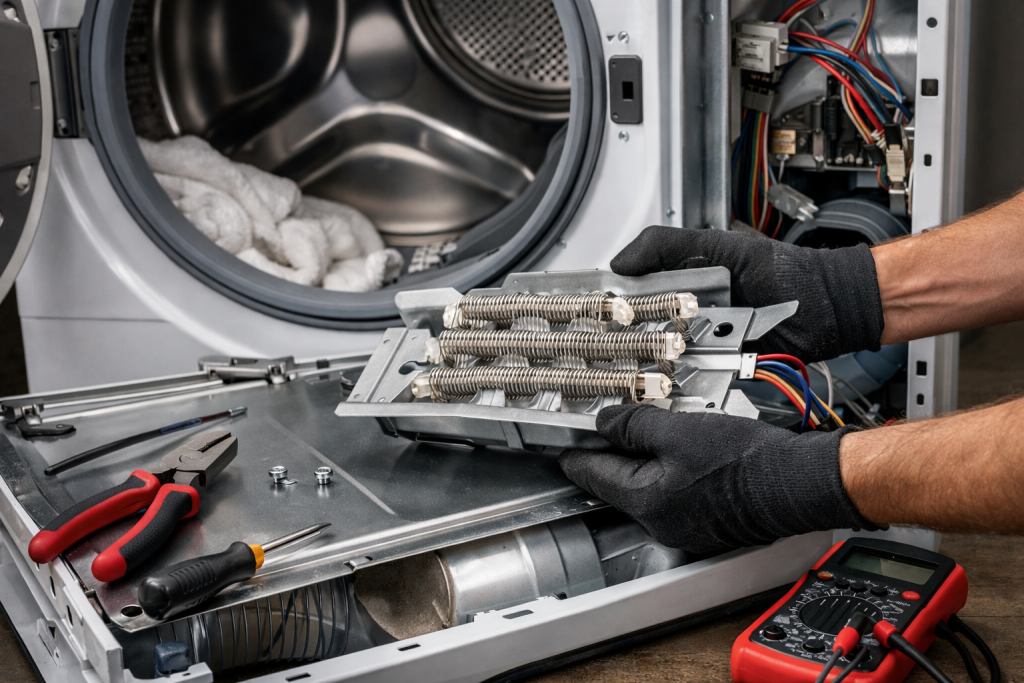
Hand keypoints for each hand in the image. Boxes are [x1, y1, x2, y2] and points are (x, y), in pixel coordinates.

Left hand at [559, 404, 878, 554]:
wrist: (797, 482)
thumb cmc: (745, 462)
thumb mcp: (679, 430)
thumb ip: (634, 425)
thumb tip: (605, 422)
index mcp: (646, 502)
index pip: (592, 476)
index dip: (575, 453)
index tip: (563, 444)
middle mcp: (661, 523)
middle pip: (619, 484)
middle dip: (614, 454)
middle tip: (612, 425)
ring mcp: (686, 527)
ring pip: (649, 489)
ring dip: (646, 462)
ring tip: (659, 432)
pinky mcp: (708, 523)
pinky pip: (676, 495)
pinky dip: (672, 474)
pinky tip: (687, 452)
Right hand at [612, 226, 884, 361]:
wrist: (830, 307)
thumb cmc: (785, 271)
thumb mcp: (721, 245)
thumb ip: (668, 244)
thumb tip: (619, 262)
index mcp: (680, 280)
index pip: (632, 294)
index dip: (611, 307)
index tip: (593, 317)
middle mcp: (687, 313)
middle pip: (642, 333)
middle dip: (630, 342)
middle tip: (617, 347)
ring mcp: (704, 343)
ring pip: (663, 360)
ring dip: (656, 364)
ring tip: (651, 360)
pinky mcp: (721, 369)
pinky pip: (693, 380)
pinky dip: (685, 382)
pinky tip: (679, 377)